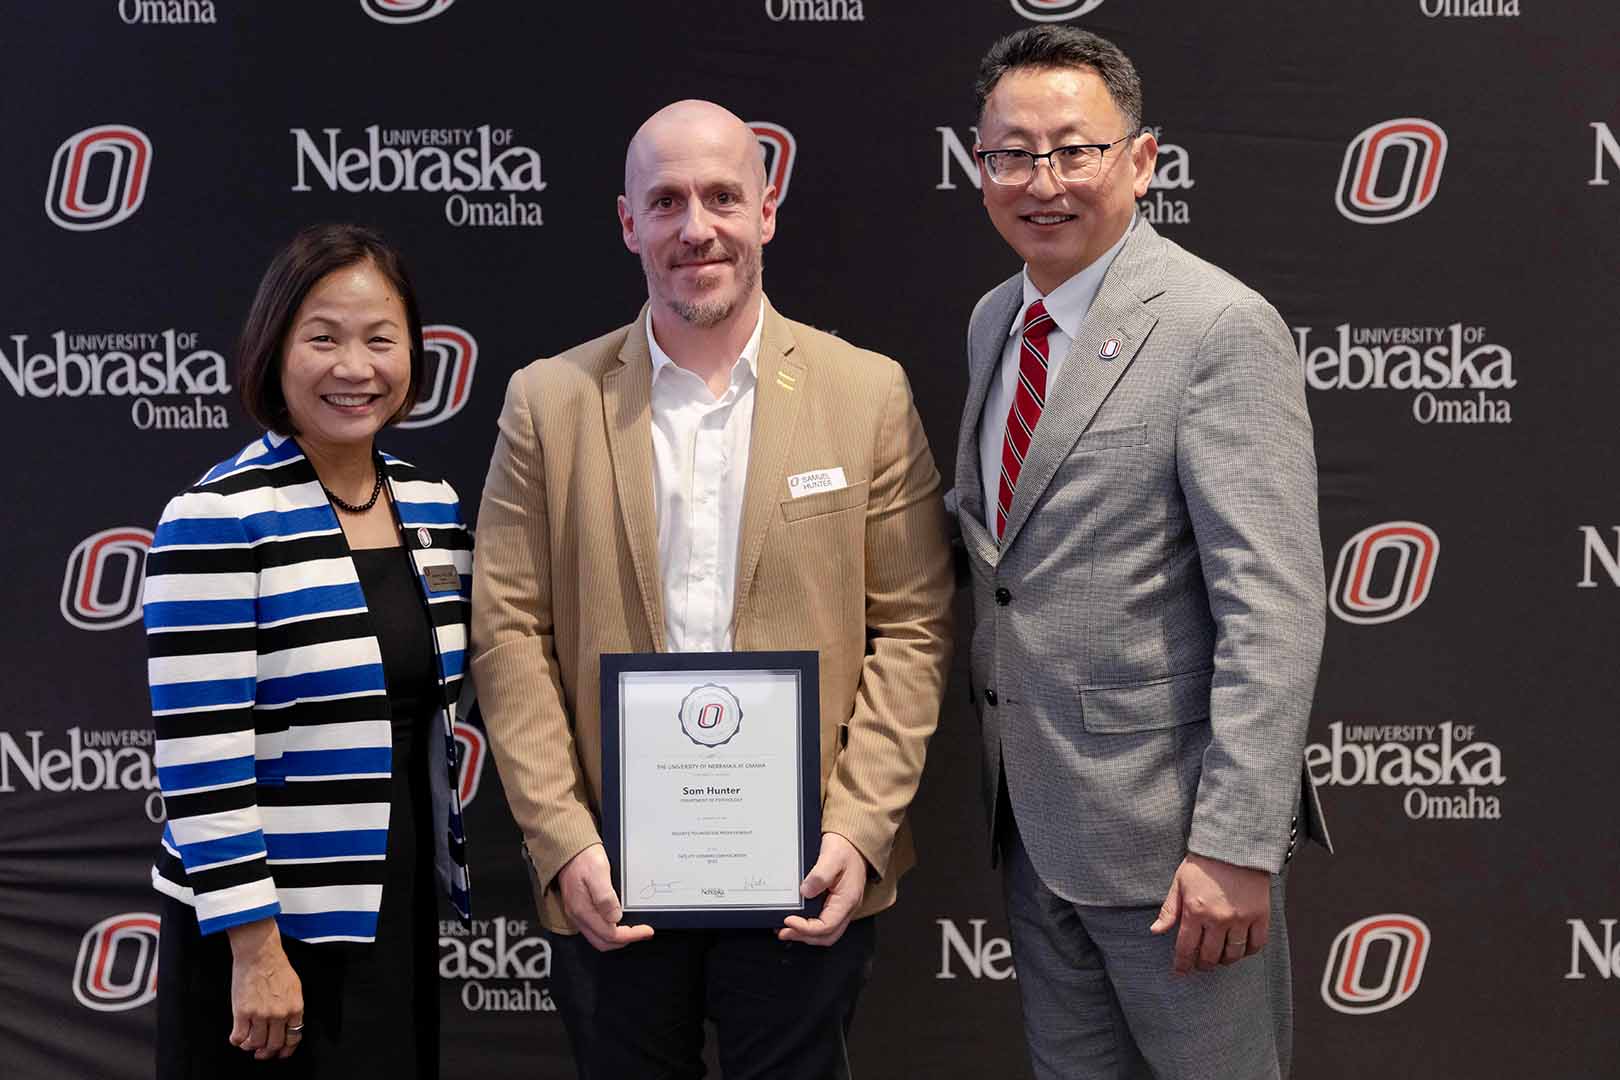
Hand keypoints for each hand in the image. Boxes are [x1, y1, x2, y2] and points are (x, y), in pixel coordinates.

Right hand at [226, 918, 303, 1059]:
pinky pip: (238, 1037)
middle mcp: (279, 1014)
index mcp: (295, 1008)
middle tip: (261, 1053)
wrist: (260, 954)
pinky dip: (236, 1041)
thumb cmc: (276, 966)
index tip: (281, 1054)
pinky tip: (236, 1037)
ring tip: (248, 1043)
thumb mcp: (294, 988)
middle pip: (274, 1044)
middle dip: (267, 1052)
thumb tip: (289, 1024)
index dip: (286, 1050)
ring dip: (250, 1047)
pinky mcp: (242, 1013)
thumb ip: (293, 1007)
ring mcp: (260, 1015)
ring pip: (256, 1044)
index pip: (294, 1038)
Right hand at [557, 843, 653, 951]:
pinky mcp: (580, 909)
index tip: (646, 930)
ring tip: (635, 929)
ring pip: (598, 938)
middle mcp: (578, 916)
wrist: (568, 849)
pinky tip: (619, 921)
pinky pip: (595, 929)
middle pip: (603, 942)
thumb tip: (615, 917)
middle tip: (643, 932)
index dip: (631, 935)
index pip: (609, 934)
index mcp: (583, 910)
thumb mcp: (598, 872)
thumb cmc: (583, 858)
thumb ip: (605, 897)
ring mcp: (578, 914)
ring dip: (617, 938)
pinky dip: (610, 931)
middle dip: (625, 940)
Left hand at [780, 832, 867, 945]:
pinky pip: (824, 923)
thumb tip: (805, 892)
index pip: (827, 925)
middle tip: (783, 931)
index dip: (806, 928)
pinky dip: (809, 927)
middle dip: (804, 936)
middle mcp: (846, 908)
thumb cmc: (846, 848)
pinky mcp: (835, 904)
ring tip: (785, 930)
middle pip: (827, 936)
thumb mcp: (832, 856)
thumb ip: (819, 875)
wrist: (854, 842)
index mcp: (847, 900)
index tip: (788, 920)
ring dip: (805, 935)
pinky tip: (796, 921)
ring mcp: (842, 907)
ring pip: (826, 933)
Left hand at [1149, 853, 1269, 974]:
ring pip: (1233, 954)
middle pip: (1210, 956)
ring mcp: (1241, 919)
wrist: (1234, 847)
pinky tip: (1240, 949)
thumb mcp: (1179, 883)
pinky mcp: (1260, 916)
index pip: (1186, 948)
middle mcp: (1218, 918)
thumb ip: (1169, 910)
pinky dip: (1247, 952)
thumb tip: (1156, 930)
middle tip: (1200, 964)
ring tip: (1219, 958)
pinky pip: (1256, 945)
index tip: (1180, 971)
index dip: (1182, 964)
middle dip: (1203, 964)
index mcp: (1195, 910)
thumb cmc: (1204, 864)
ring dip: (1224, 961)